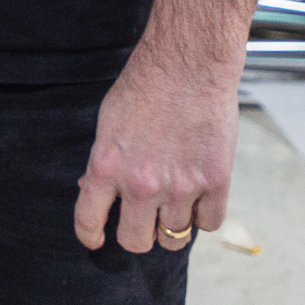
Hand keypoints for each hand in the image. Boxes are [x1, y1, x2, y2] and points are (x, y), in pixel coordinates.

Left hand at [72, 51, 235, 252]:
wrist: (189, 61)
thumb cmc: (146, 84)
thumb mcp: (108, 121)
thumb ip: (103, 161)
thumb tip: (92, 188)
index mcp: (107, 168)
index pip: (89, 221)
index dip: (90, 236)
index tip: (96, 239)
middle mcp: (141, 184)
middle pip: (136, 242)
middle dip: (138, 234)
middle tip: (144, 219)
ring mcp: (181, 186)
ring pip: (174, 238)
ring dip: (172, 224)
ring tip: (175, 201)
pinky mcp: (215, 181)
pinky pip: (208, 223)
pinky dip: (204, 215)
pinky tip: (200, 196)